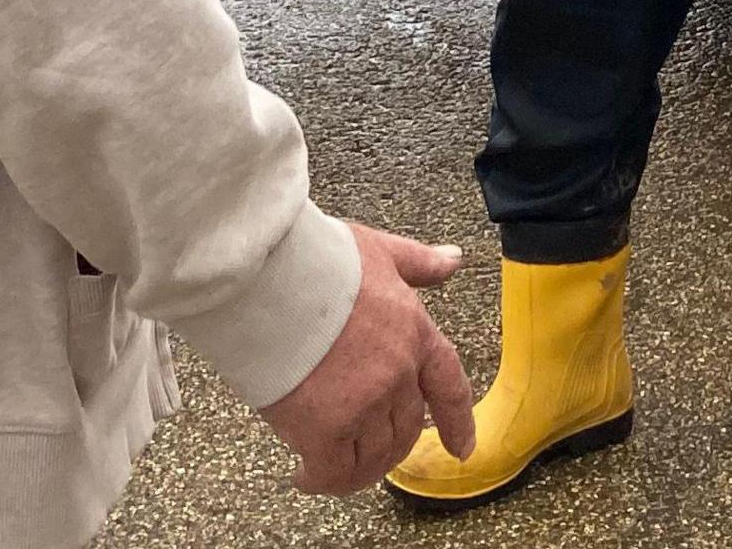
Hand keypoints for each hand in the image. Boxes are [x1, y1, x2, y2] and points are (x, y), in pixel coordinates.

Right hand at [260, 224, 475, 493]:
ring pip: (374, 456)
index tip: (462, 449)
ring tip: (334, 468)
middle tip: (365, 450)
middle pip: (407, 429)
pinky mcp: (324, 429)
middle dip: (391, 446)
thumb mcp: (380, 251)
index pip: (449, 388)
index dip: (458, 423)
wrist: (269, 278)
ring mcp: (364, 404)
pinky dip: (323, 481)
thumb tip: (453, 259)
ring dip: (358, 470)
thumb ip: (418, 263)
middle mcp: (397, 375)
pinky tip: (305, 476)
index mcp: (416, 334)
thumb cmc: (318, 259)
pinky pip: (334, 472)